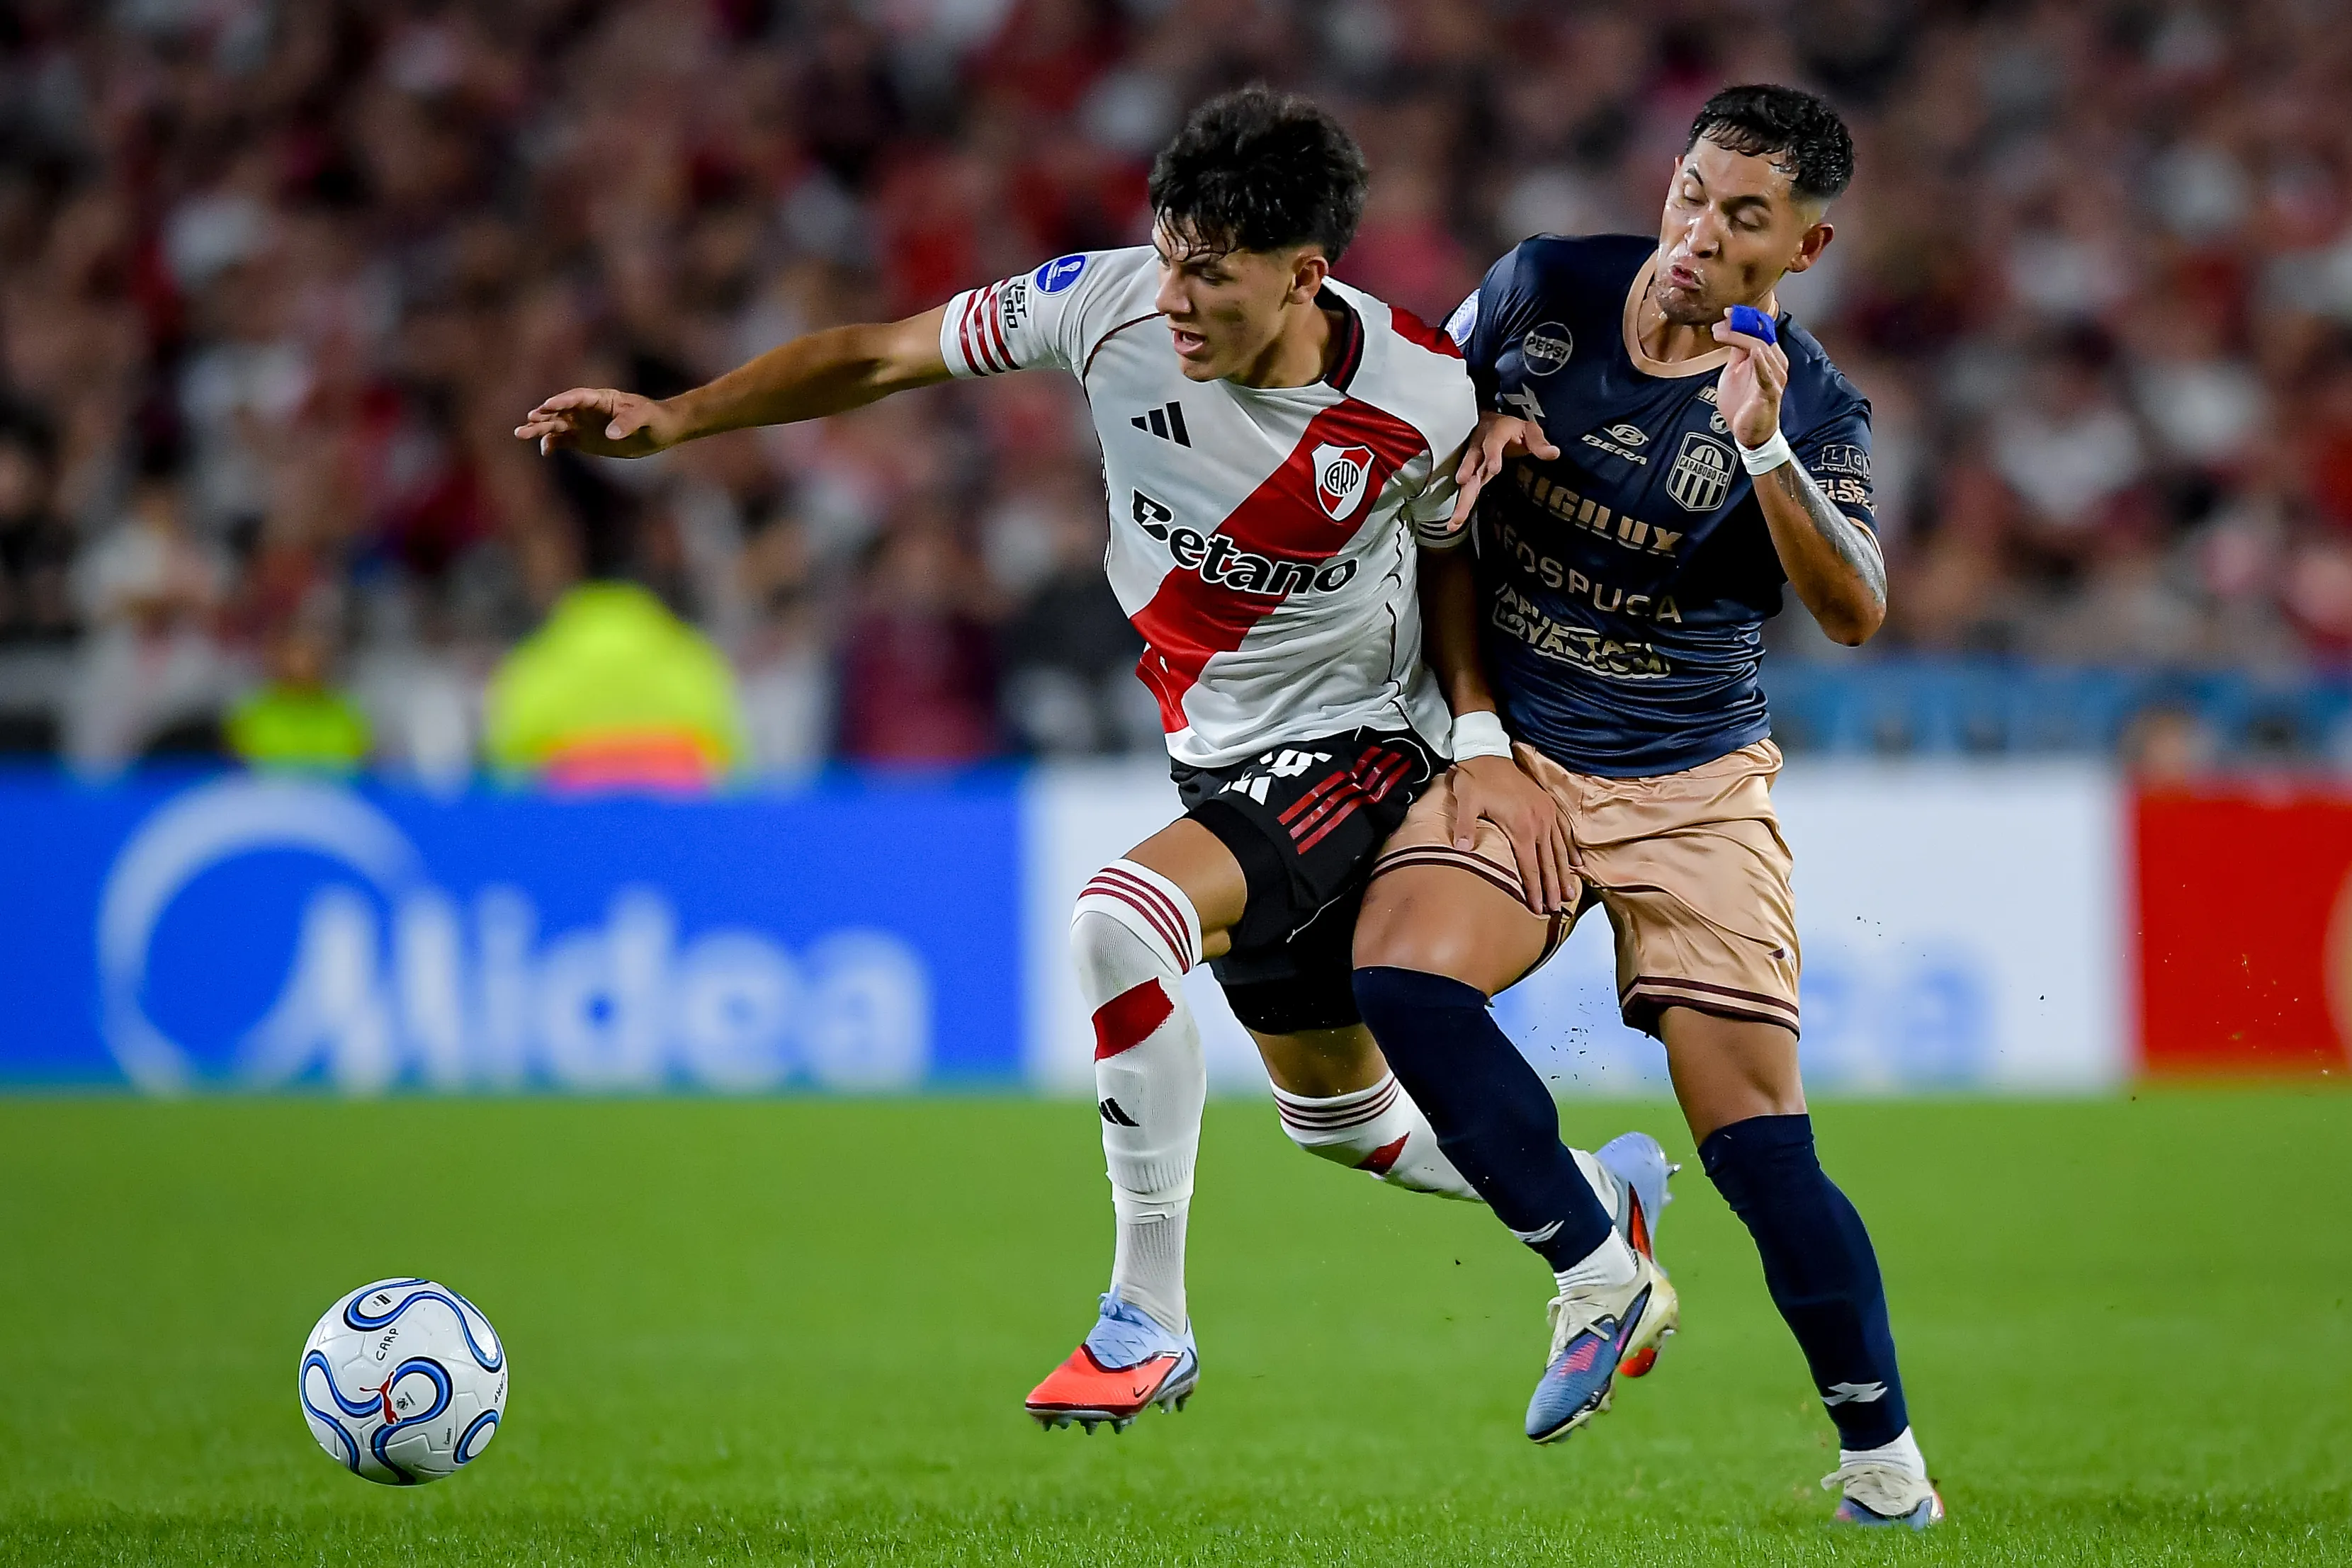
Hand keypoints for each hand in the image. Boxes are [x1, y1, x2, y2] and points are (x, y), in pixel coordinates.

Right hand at [513, 387, 678, 457]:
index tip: (548, 405)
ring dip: (539, 429)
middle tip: (527, 420)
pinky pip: (563, 441)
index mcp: (600, 398)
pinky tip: (545, 451)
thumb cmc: (654, 418)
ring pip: (556, 426)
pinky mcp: (584, 440)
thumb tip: (610, 435)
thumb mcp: (645, 417)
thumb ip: (628, 423)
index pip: (577, 397)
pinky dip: (552, 445)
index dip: (562, 401)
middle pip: (560, 411)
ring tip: (520, 433)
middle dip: (543, 415)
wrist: (661, 430)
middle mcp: (587, 410)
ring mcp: (584, 425)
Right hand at [1444, 411, 1560, 534]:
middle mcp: (1479, 447)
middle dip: (1467, 474)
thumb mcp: (1529, 430)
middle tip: (1463, 485)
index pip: (1493, 443)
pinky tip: (1455, 523)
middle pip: (1472, 461)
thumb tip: (1553, 453)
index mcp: (1495, 433)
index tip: (1493, 468)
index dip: (1493, 455)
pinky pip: (1465, 490)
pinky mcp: (1471, 474)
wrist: (1491, 425)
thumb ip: (1539, 443)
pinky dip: (1460, 506)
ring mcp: (1473, 461)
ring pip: (1465, 479)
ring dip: (1461, 498)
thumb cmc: (1510, 429)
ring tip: (1457, 518)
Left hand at [1447, 753, 1573, 914]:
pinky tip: (1577, 864)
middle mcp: (1538, 822)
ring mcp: (1546, 813)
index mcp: (1520, 826)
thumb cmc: (1474, 779)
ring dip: (1565, 873)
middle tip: (1558, 909)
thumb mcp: (1466, 801)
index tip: (1539, 908)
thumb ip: (1466, 826)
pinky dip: (1570, 849)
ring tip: (1571, 894)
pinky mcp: (1548, 806)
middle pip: (1548, 862)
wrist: (1488, 752)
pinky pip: (1563, 832)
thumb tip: (1462, 849)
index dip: (1535, 889)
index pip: (1529, 866)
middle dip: (1554, 887)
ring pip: (1559, 849)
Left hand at [1710, 316, 1788, 448]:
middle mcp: (1777, 364)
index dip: (1745, 320)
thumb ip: (1737, 352)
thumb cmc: (1744, 402)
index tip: (1727, 312)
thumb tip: (1730, 329)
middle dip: (1740, 327)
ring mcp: (1775, 378)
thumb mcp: (1736, 371)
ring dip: (1742, 339)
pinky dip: (1759, 362)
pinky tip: (1752, 352)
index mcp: (1769, 356)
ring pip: (1761, 350)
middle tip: (1721, 322)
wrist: (1749, 433)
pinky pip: (1766, 375)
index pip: (1760, 332)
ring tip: (1723, 333)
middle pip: (1760, 337)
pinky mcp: (1770, 393)